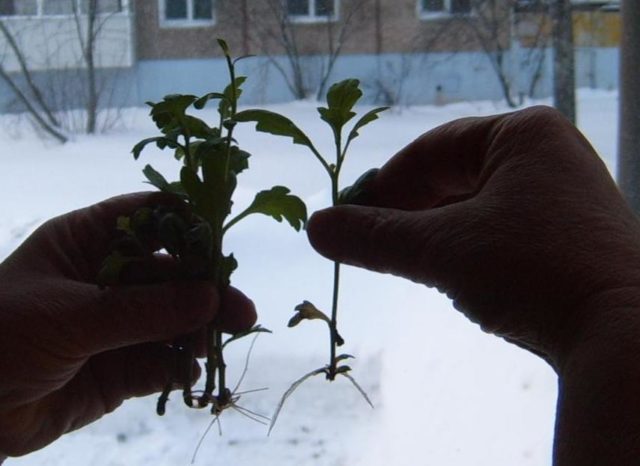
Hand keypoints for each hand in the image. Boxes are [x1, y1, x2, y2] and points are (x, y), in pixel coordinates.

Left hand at [0, 193, 255, 456]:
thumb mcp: (70, 316)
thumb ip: (144, 311)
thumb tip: (211, 299)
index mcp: (87, 243)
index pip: (148, 218)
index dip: (187, 226)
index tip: (222, 244)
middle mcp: (108, 279)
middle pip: (172, 274)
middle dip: (206, 292)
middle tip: (241, 312)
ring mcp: (117, 325)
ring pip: (173, 320)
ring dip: (198, 331)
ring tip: (221, 341)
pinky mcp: (120, 369)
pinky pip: (160, 363)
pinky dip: (177, 367)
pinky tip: (188, 372)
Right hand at [307, 106, 639, 367]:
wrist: (626, 337)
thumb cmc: (532, 272)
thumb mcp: (441, 250)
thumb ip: (374, 237)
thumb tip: (315, 228)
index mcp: (523, 134)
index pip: (430, 152)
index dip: (383, 186)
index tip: (349, 218)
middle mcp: (548, 155)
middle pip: (453, 177)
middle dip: (408, 213)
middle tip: (371, 243)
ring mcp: (563, 196)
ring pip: (475, 207)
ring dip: (434, 233)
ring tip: (404, 260)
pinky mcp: (570, 235)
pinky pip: (500, 230)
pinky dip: (467, 247)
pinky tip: (451, 273)